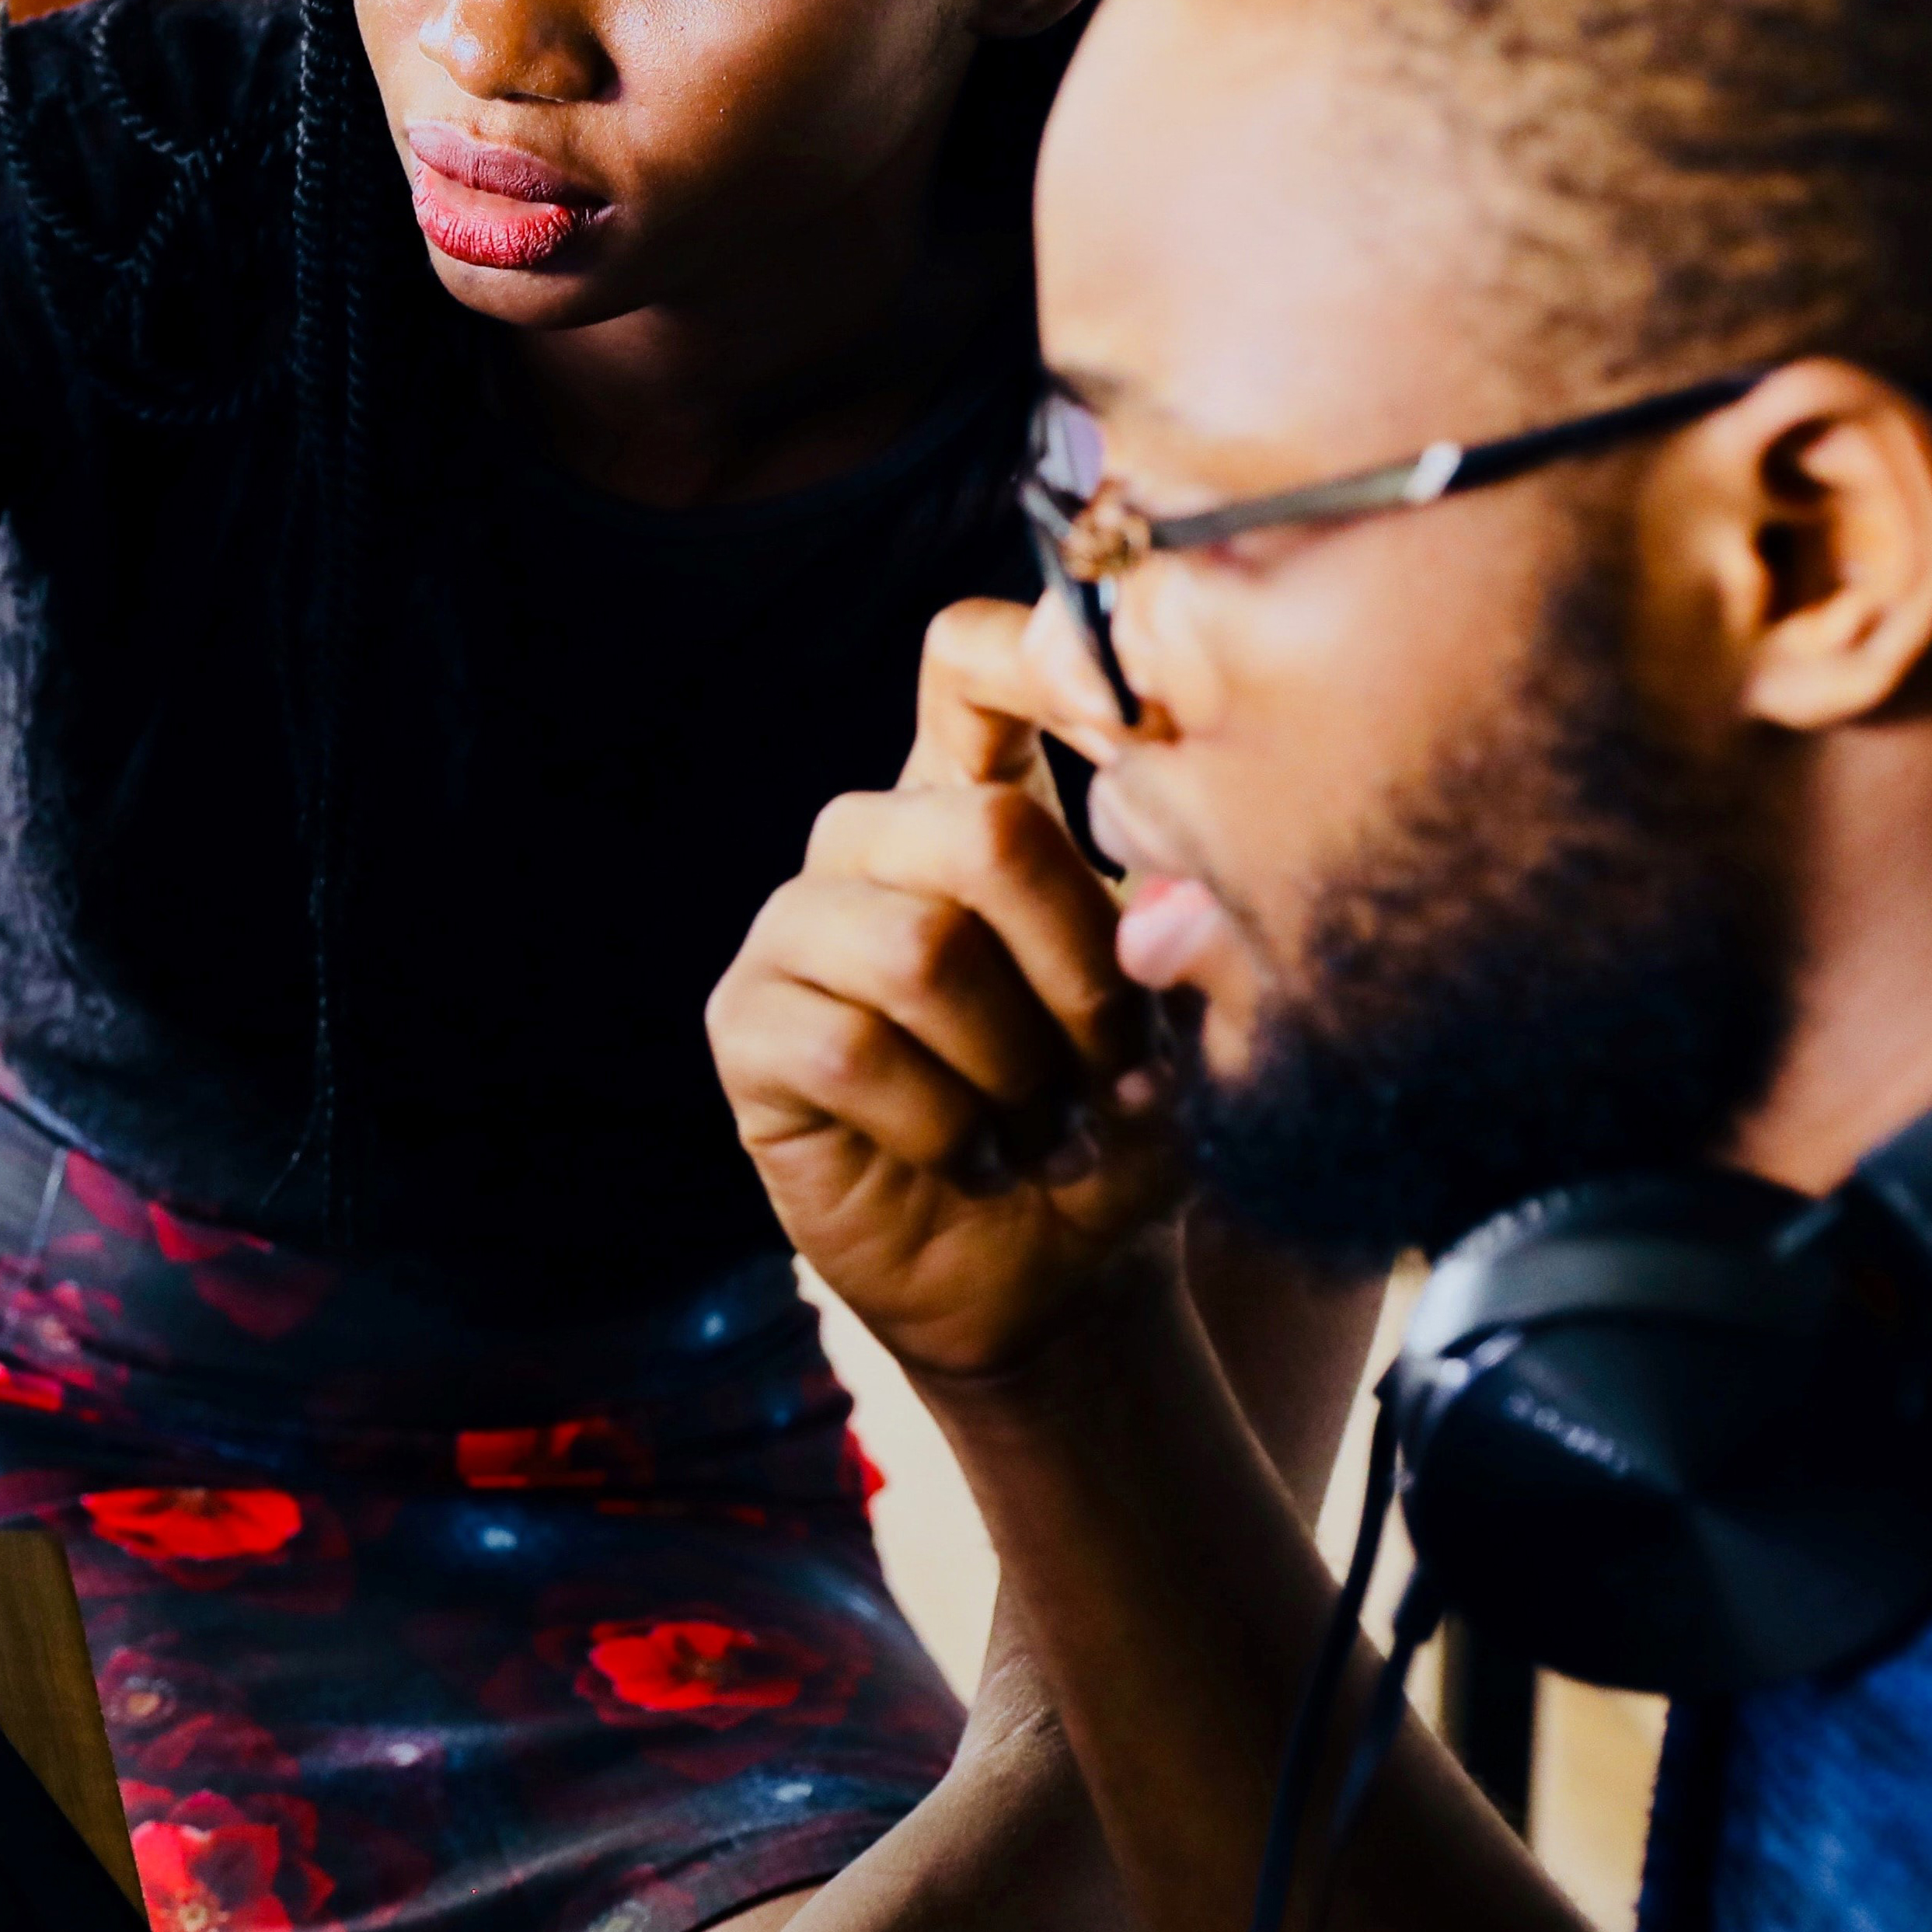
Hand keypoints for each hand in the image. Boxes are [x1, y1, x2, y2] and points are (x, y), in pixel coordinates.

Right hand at [707, 597, 1183, 1383]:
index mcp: (976, 801)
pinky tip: (973, 1159)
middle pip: (981, 827)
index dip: (1037, 656)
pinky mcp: (749, 1027)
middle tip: (1114, 1065)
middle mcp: (874, 843)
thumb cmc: (1120, 1123)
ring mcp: (797, 930)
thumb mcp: (1182, 1019)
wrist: (1055, 1275)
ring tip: (1046, 1125)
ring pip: (919, 949)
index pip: (968, 661)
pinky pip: (848, 1047)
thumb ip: (1177, 929)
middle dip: (1083, 968)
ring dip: (1016, 1066)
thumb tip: (1159, 900)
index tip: (1129, 727)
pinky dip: (945, 1125)